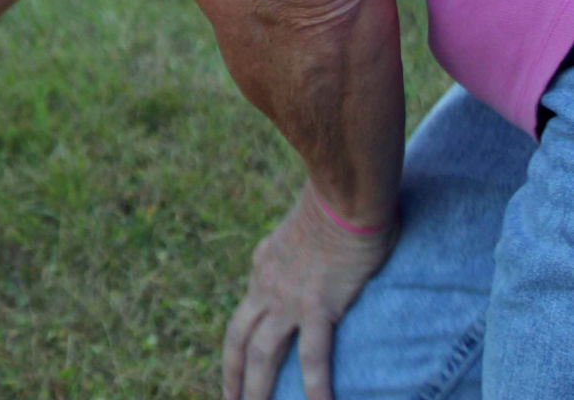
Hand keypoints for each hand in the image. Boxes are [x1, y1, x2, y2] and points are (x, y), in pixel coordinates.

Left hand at [222, 184, 397, 399]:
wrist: (344, 195)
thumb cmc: (337, 204)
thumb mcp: (306, 228)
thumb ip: (302, 248)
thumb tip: (316, 253)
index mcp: (263, 263)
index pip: (247, 309)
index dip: (241, 338)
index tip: (240, 361)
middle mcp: (267, 285)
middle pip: (240, 337)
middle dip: (232, 373)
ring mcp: (289, 298)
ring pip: (262, 353)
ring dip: (256, 388)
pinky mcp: (318, 306)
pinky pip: (313, 357)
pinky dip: (314, 387)